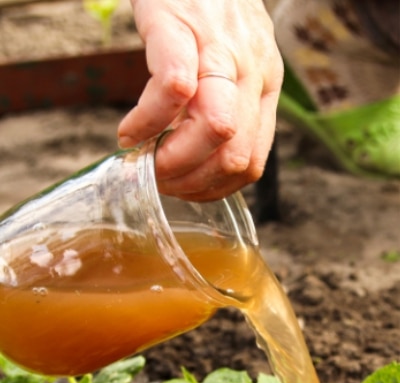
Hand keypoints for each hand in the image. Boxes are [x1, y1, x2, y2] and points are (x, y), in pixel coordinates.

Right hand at [118, 0, 282, 200]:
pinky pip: (173, 89)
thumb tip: (202, 163)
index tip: (182, 189)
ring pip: (216, 128)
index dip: (213, 188)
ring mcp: (218, 47)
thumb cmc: (208, 11)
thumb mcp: (234, 63)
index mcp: (264, 85)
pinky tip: (130, 130)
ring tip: (144, 158)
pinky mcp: (179, 26)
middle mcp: (251, 70)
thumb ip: (228, 108)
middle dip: (190, 181)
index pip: (251, 162)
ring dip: (171, 160)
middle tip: (159, 179)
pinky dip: (146, 122)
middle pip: (234, 154)